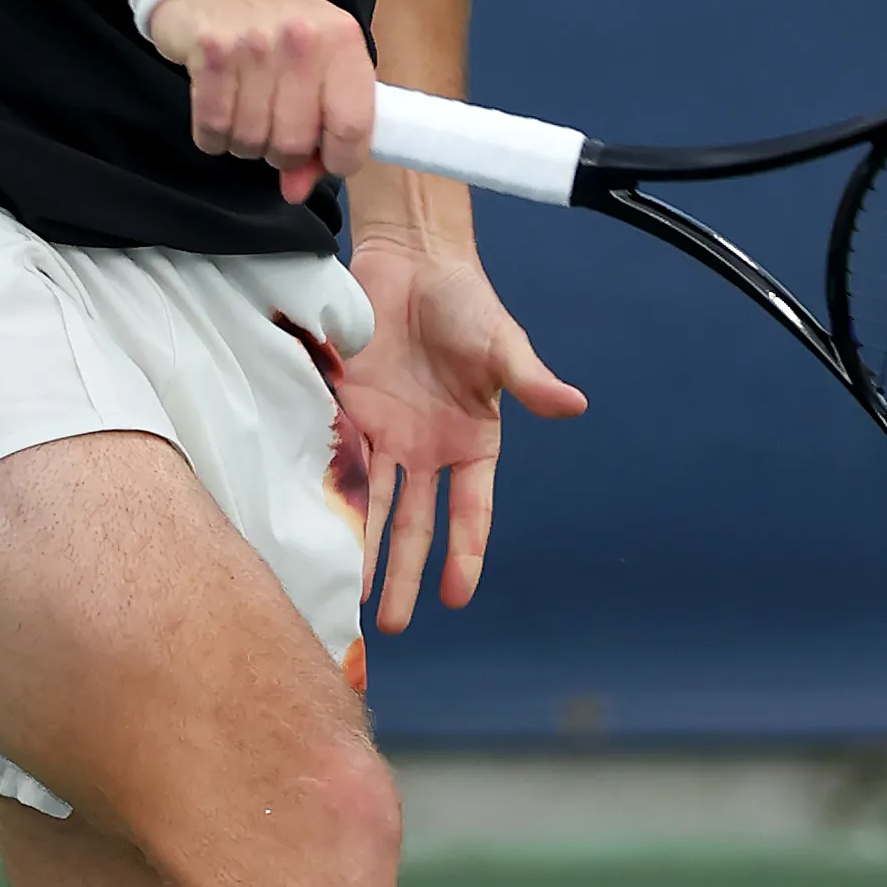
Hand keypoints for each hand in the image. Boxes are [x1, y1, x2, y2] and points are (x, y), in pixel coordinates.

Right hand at [149, 0, 379, 200]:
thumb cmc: (278, 30)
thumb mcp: (318, 68)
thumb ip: (321, 132)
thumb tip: (297, 190)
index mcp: (344, 41)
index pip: (352, 127)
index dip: (339, 159)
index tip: (326, 158)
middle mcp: (302, 40)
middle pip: (294, 143)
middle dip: (282, 151)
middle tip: (276, 126)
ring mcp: (253, 44)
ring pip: (250, 142)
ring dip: (245, 141)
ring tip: (247, 109)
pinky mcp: (209, 52)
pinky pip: (211, 129)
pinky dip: (213, 134)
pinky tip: (221, 106)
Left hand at [344, 239, 586, 629]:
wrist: (411, 260)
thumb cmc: (466, 302)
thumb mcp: (503, 344)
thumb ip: (531, 381)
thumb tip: (574, 405)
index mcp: (472, 445)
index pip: (470, 513)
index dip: (464, 554)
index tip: (456, 596)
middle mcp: (427, 452)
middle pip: (415, 526)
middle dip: (405, 576)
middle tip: (391, 626)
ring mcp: (385, 437)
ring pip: (373, 508)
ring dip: (362, 552)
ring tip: (349, 601)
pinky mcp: (346, 415)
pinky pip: (337, 465)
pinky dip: (328, 500)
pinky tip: (313, 535)